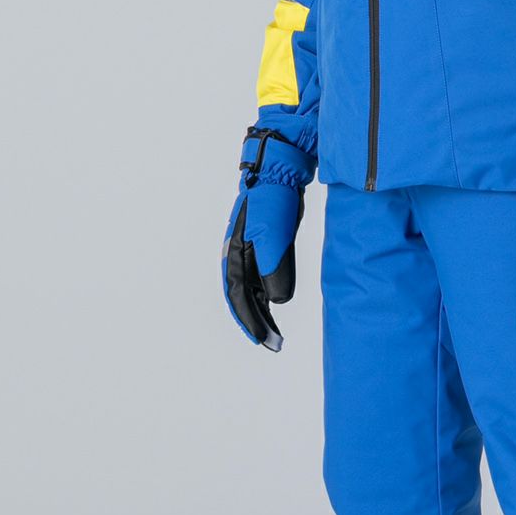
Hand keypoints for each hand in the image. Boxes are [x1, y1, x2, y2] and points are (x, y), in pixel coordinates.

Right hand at [221, 125, 316, 350]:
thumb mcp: (274, 233)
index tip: (262, 340)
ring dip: (260, 310)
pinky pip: (261, 276)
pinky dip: (266, 293)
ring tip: (273, 332)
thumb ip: (274, 265)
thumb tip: (276, 299)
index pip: (237, 295)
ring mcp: (249, 248)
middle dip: (254, 321)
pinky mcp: (264, 243)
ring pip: (251, 287)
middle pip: (242, 295)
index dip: (249, 319)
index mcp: (235, 252)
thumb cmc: (274, 200)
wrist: (280, 171)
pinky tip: (274, 304)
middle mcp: (237, 253)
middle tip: (271, 344)